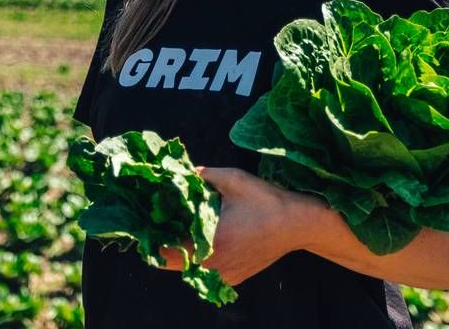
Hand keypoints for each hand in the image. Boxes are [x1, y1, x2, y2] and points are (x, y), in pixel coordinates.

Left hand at [159, 166, 325, 285]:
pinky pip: (206, 272)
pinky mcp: (234, 278)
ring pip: (189, 269)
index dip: (154, 235)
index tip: (151, 219)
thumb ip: (203, 175)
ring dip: (181, 252)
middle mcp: (214, 264)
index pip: (166, 249)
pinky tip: (203, 239)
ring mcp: (224, 275)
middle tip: (163, 221)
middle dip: (165, 243)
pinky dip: (199, 259)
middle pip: (173, 262)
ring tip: (181, 228)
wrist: (298, 225)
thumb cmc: (266, 200)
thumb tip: (181, 171)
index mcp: (210, 241)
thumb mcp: (233, 179)